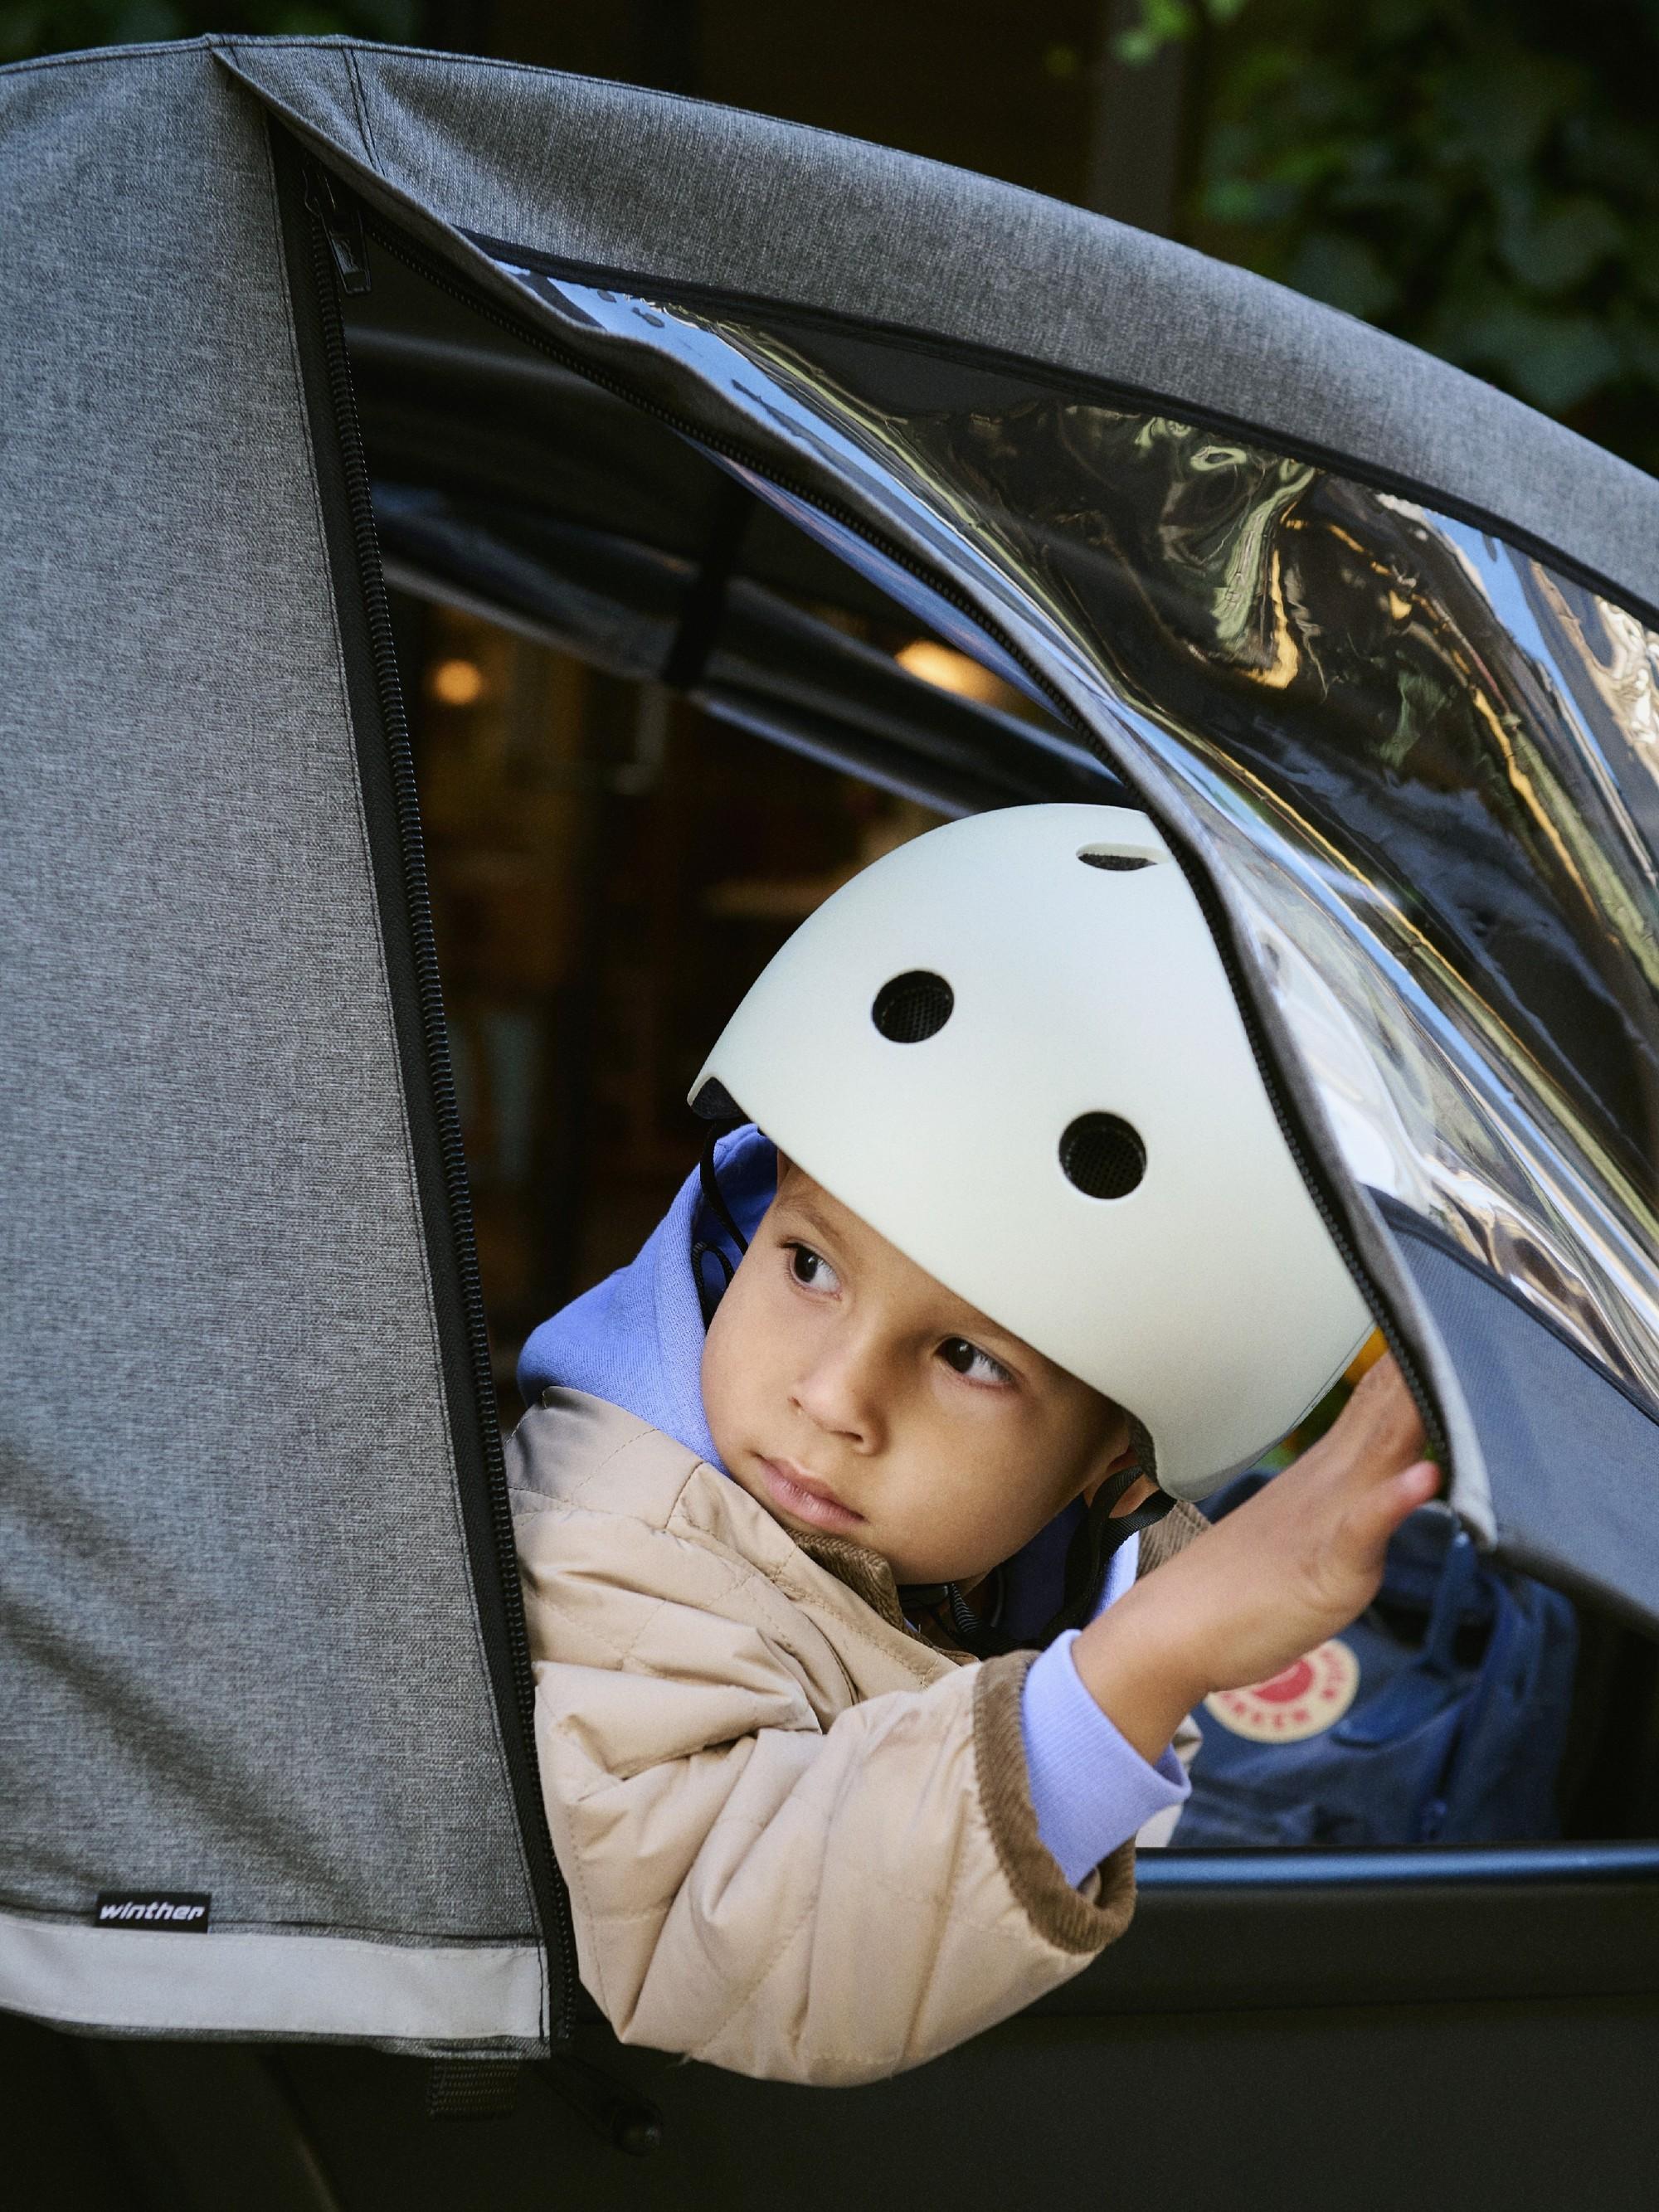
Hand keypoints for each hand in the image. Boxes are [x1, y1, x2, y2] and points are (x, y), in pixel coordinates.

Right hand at [1071, 1356, 1437, 1764]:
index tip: (1460, 1317)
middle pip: (1390, 1408)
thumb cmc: (1239, 1583)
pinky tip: (1420, 1480)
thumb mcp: (1309, 1525)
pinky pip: (1362, 1530)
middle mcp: (1334, 1481)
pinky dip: (1392, 1501)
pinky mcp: (1327, 1568)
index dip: (1423, 1359)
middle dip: (1432, 1366)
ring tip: (1452, 1370)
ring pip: (1383, 1452)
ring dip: (1419, 1413)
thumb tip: (1397, 1466)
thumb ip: (1357, 1493)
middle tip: (1468, 1314)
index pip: (1384, 1397)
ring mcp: (1329, 1520)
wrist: (1176, 1625)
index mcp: (1330, 1467)